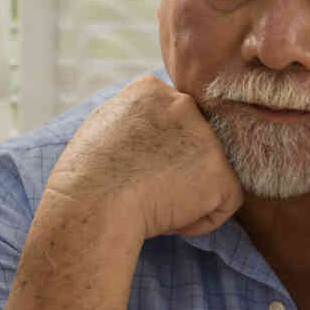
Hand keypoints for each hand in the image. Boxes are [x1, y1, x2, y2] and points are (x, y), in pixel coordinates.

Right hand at [46, 76, 241, 240]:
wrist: (91, 207)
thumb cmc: (84, 177)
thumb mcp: (103, 127)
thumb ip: (136, 120)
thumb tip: (152, 128)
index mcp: (150, 90)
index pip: (172, 121)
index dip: (155, 152)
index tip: (130, 168)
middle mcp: (182, 104)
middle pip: (194, 144)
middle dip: (175, 170)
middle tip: (142, 188)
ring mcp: (206, 137)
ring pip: (210, 173)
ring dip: (186, 194)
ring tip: (151, 202)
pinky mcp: (221, 172)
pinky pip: (224, 202)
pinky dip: (198, 220)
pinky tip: (167, 218)